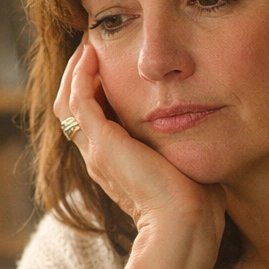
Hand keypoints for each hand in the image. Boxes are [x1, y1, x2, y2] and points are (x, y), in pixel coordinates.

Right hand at [54, 41, 225, 241]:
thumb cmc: (194, 201)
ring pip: (67, 102)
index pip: (90, 120)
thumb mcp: (183, 162)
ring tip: (89, 44)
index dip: (93, 90)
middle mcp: (98, 158)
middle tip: (91, 46)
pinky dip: (81, 76)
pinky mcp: (102, 144)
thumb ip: (181, 143)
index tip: (107, 63)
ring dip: (75, 71)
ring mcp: (96, 152)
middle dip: (78, 75)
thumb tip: (201, 123)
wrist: (184, 223)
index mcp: (114, 164)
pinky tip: (94, 54)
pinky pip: (79, 101)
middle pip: (71, 109)